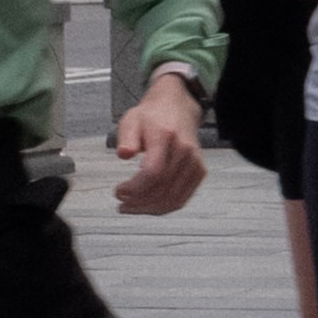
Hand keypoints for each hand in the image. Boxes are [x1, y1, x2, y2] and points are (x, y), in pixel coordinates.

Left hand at [114, 74, 205, 215]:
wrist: (177, 108)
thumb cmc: (151, 116)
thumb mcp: (131, 120)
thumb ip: (126, 137)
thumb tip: (123, 154)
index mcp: (165, 136)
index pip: (153, 172)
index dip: (135, 188)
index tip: (118, 192)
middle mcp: (184, 151)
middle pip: (162, 189)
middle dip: (139, 202)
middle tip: (122, 203)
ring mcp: (194, 163)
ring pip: (173, 198)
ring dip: (149, 209)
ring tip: (131, 208)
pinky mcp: (199, 172)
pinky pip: (182, 198)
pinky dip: (164, 208)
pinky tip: (148, 207)